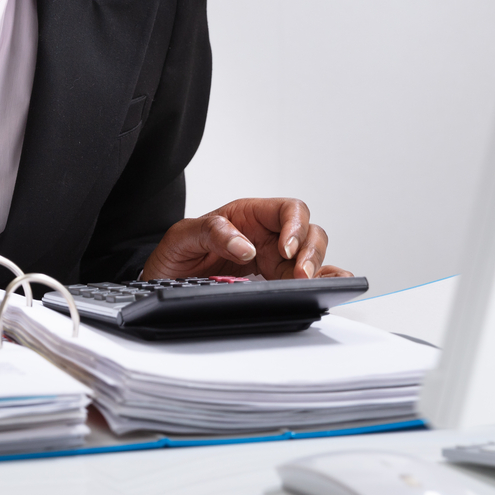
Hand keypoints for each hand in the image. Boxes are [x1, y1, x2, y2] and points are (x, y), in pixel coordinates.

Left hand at [140, 198, 351, 281]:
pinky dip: (324, 278)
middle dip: (310, 250)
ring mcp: (272, 259)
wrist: (163, 283)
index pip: (286, 210)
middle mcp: (265, 234)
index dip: (294, 226)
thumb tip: (245, 246)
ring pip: (311, 254)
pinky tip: (330, 285)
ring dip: (316, 267)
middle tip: (300, 273)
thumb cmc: (174, 255)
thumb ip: (211, 232)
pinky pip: (306, 276)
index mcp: (247, 216)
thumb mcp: (181, 237)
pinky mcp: (274, 281)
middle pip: (307, 231)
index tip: (286, 248)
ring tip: (306, 283)